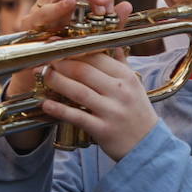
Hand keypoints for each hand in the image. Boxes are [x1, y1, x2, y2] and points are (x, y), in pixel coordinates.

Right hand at [3, 0, 136, 100]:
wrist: (47, 79)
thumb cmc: (71, 57)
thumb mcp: (96, 38)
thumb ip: (111, 23)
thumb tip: (127, 5)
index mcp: (70, 1)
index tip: (110, 4)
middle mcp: (55, 0)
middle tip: (104, 3)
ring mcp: (41, 10)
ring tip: (97, 5)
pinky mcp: (29, 24)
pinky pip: (44, 10)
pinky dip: (59, 5)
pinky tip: (72, 3)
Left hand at [38, 51, 157, 160]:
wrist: (148, 144)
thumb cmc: (138, 114)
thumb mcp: (136, 86)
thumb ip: (123, 65)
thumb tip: (115, 46)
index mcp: (126, 77)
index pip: (96, 57)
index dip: (74, 50)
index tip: (58, 47)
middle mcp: (120, 92)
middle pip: (84, 71)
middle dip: (60, 64)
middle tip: (45, 61)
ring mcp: (111, 111)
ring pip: (78, 91)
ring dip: (57, 81)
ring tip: (43, 76)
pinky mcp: (103, 129)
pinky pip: (77, 116)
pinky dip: (59, 109)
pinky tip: (46, 104)